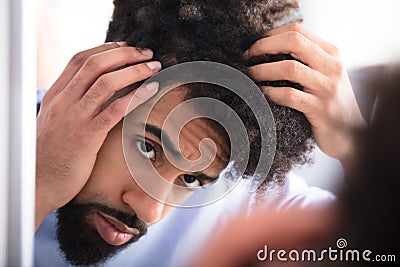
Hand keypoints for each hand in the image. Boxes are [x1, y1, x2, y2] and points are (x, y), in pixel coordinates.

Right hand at [35, 42, 160, 229]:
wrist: (38, 184)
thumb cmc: (50, 156)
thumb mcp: (54, 122)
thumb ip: (71, 104)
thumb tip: (95, 93)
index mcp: (55, 96)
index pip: (79, 60)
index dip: (104, 49)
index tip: (124, 46)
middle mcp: (63, 102)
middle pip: (95, 65)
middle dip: (124, 54)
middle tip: (145, 52)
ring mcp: (74, 118)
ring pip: (106, 82)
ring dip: (134, 70)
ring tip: (153, 67)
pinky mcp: (87, 137)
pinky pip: (115, 110)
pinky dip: (135, 96)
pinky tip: (151, 90)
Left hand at [246, 23, 365, 163]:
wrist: (352, 134)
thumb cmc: (332, 103)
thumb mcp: (326, 75)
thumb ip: (306, 59)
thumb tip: (269, 49)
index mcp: (331, 53)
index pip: (298, 31)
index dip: (270, 35)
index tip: (254, 45)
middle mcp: (332, 66)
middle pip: (294, 41)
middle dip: (264, 46)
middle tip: (247, 57)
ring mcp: (327, 87)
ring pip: (289, 68)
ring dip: (263, 70)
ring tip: (250, 75)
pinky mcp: (321, 109)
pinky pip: (290, 96)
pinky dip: (271, 92)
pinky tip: (262, 93)